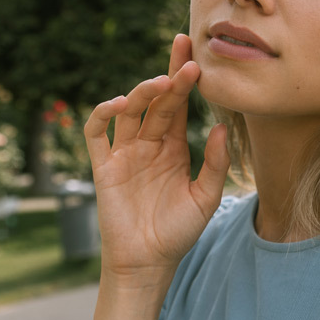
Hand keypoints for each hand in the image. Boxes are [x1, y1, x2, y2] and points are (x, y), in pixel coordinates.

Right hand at [83, 34, 229, 279]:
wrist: (149, 262)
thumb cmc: (178, 232)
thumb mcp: (205, 197)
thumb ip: (215, 163)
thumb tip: (222, 126)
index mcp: (173, 147)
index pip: (179, 104)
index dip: (185, 80)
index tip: (198, 57)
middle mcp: (148, 144)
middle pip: (157, 101)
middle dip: (170, 75)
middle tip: (188, 56)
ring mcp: (124, 153)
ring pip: (129, 111)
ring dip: (143, 93)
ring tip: (162, 83)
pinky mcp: (104, 167)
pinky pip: (97, 134)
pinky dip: (103, 115)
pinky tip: (118, 105)